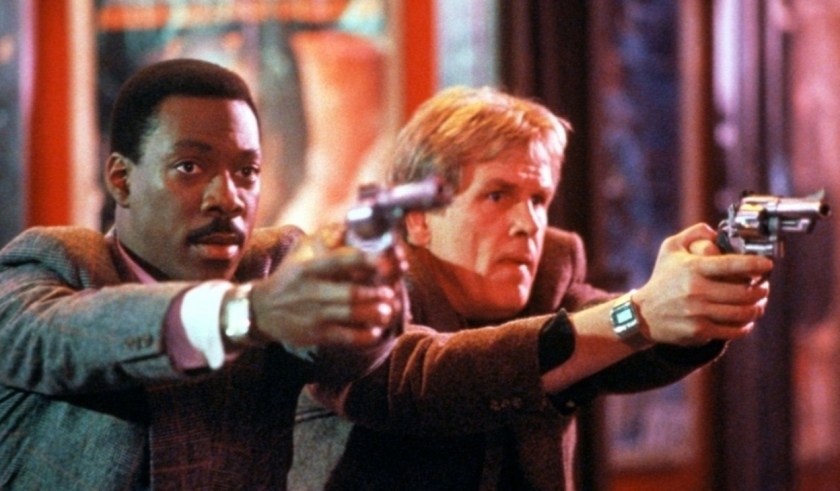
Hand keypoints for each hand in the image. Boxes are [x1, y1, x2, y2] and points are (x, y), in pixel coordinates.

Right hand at [249, 224, 403, 349]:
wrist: (261, 311)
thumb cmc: (289, 277)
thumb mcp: (301, 253)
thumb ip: (326, 238)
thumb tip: (350, 224)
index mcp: (309, 268)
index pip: (339, 262)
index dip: (365, 261)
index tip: (385, 262)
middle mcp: (311, 291)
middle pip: (350, 293)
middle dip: (375, 294)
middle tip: (390, 291)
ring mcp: (314, 314)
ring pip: (351, 315)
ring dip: (374, 314)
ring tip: (387, 310)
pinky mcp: (316, 334)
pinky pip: (345, 337)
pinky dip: (363, 336)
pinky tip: (375, 331)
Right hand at [633, 223, 773, 345]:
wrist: (644, 314)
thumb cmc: (662, 278)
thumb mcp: (670, 249)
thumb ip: (693, 233)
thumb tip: (716, 232)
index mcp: (692, 268)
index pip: (731, 264)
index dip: (754, 264)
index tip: (767, 264)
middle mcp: (696, 291)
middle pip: (743, 292)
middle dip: (761, 290)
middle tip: (764, 287)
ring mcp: (698, 312)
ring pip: (742, 312)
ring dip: (756, 308)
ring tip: (758, 304)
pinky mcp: (699, 331)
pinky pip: (732, 330)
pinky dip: (745, 326)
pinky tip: (746, 320)